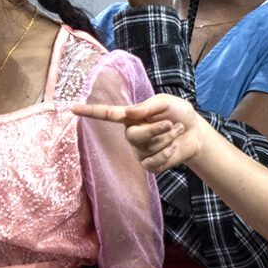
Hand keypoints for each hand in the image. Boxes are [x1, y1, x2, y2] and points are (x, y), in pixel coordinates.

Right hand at [72, 94, 210, 173]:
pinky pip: (154, 162)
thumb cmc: (179, 114)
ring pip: (147, 148)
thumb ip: (148, 106)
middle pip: (134, 136)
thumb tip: (129, 112)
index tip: (72, 108)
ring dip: (167, 139)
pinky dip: (167, 153)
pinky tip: (174, 147)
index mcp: (131, 117)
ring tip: (177, 131)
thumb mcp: (166, 102)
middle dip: (156, 130)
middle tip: (172, 124)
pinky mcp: (149, 165)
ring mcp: (139, 151)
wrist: (195, 133)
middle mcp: (131, 134)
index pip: (107, 114)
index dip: (90, 112)